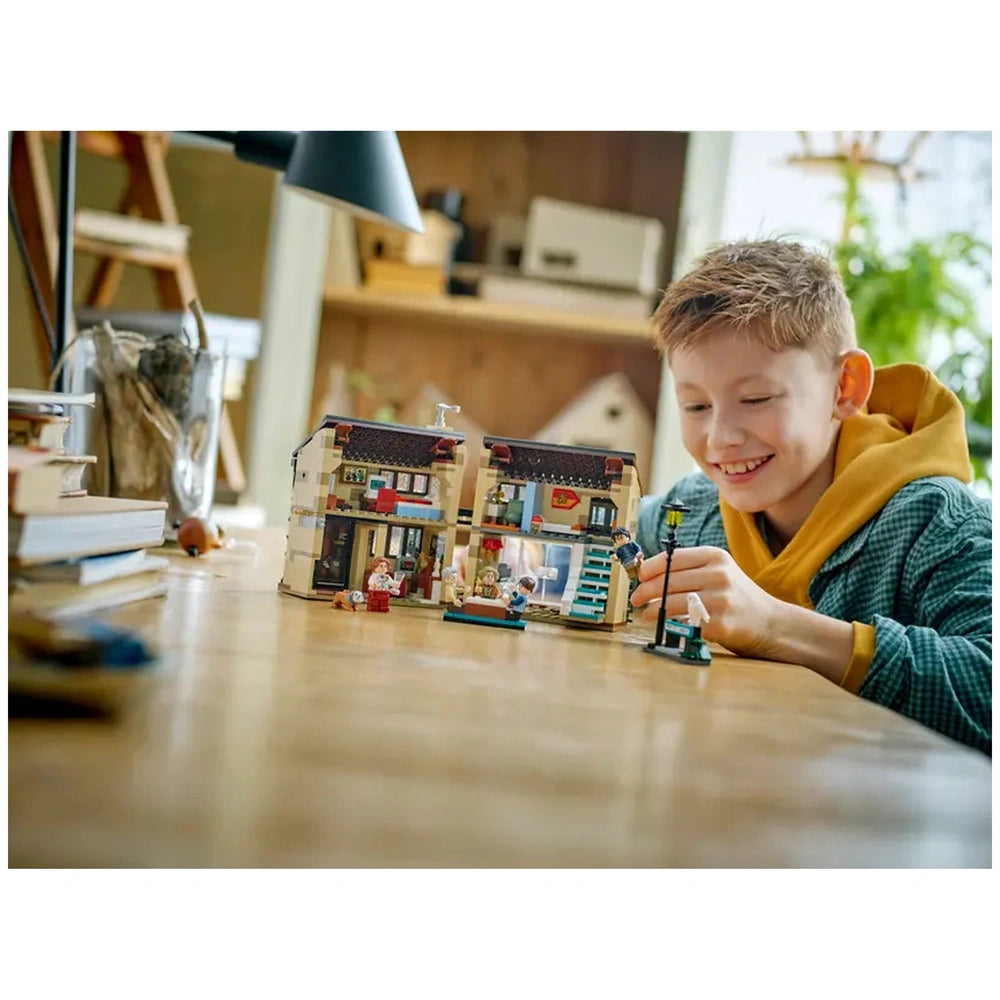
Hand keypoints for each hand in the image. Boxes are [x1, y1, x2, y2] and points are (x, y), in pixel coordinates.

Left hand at [630, 546, 784, 658]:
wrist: (770, 622)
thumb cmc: (736, 596)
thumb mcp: (718, 571)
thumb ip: (689, 569)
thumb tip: (647, 574)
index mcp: (715, 556)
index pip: (672, 558)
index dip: (649, 568)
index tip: (638, 577)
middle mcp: (718, 574)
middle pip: (668, 580)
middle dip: (646, 591)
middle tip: (636, 598)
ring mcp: (720, 599)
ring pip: (672, 602)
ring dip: (653, 609)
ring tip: (646, 613)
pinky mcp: (720, 623)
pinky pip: (685, 623)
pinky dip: (671, 624)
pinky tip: (665, 624)